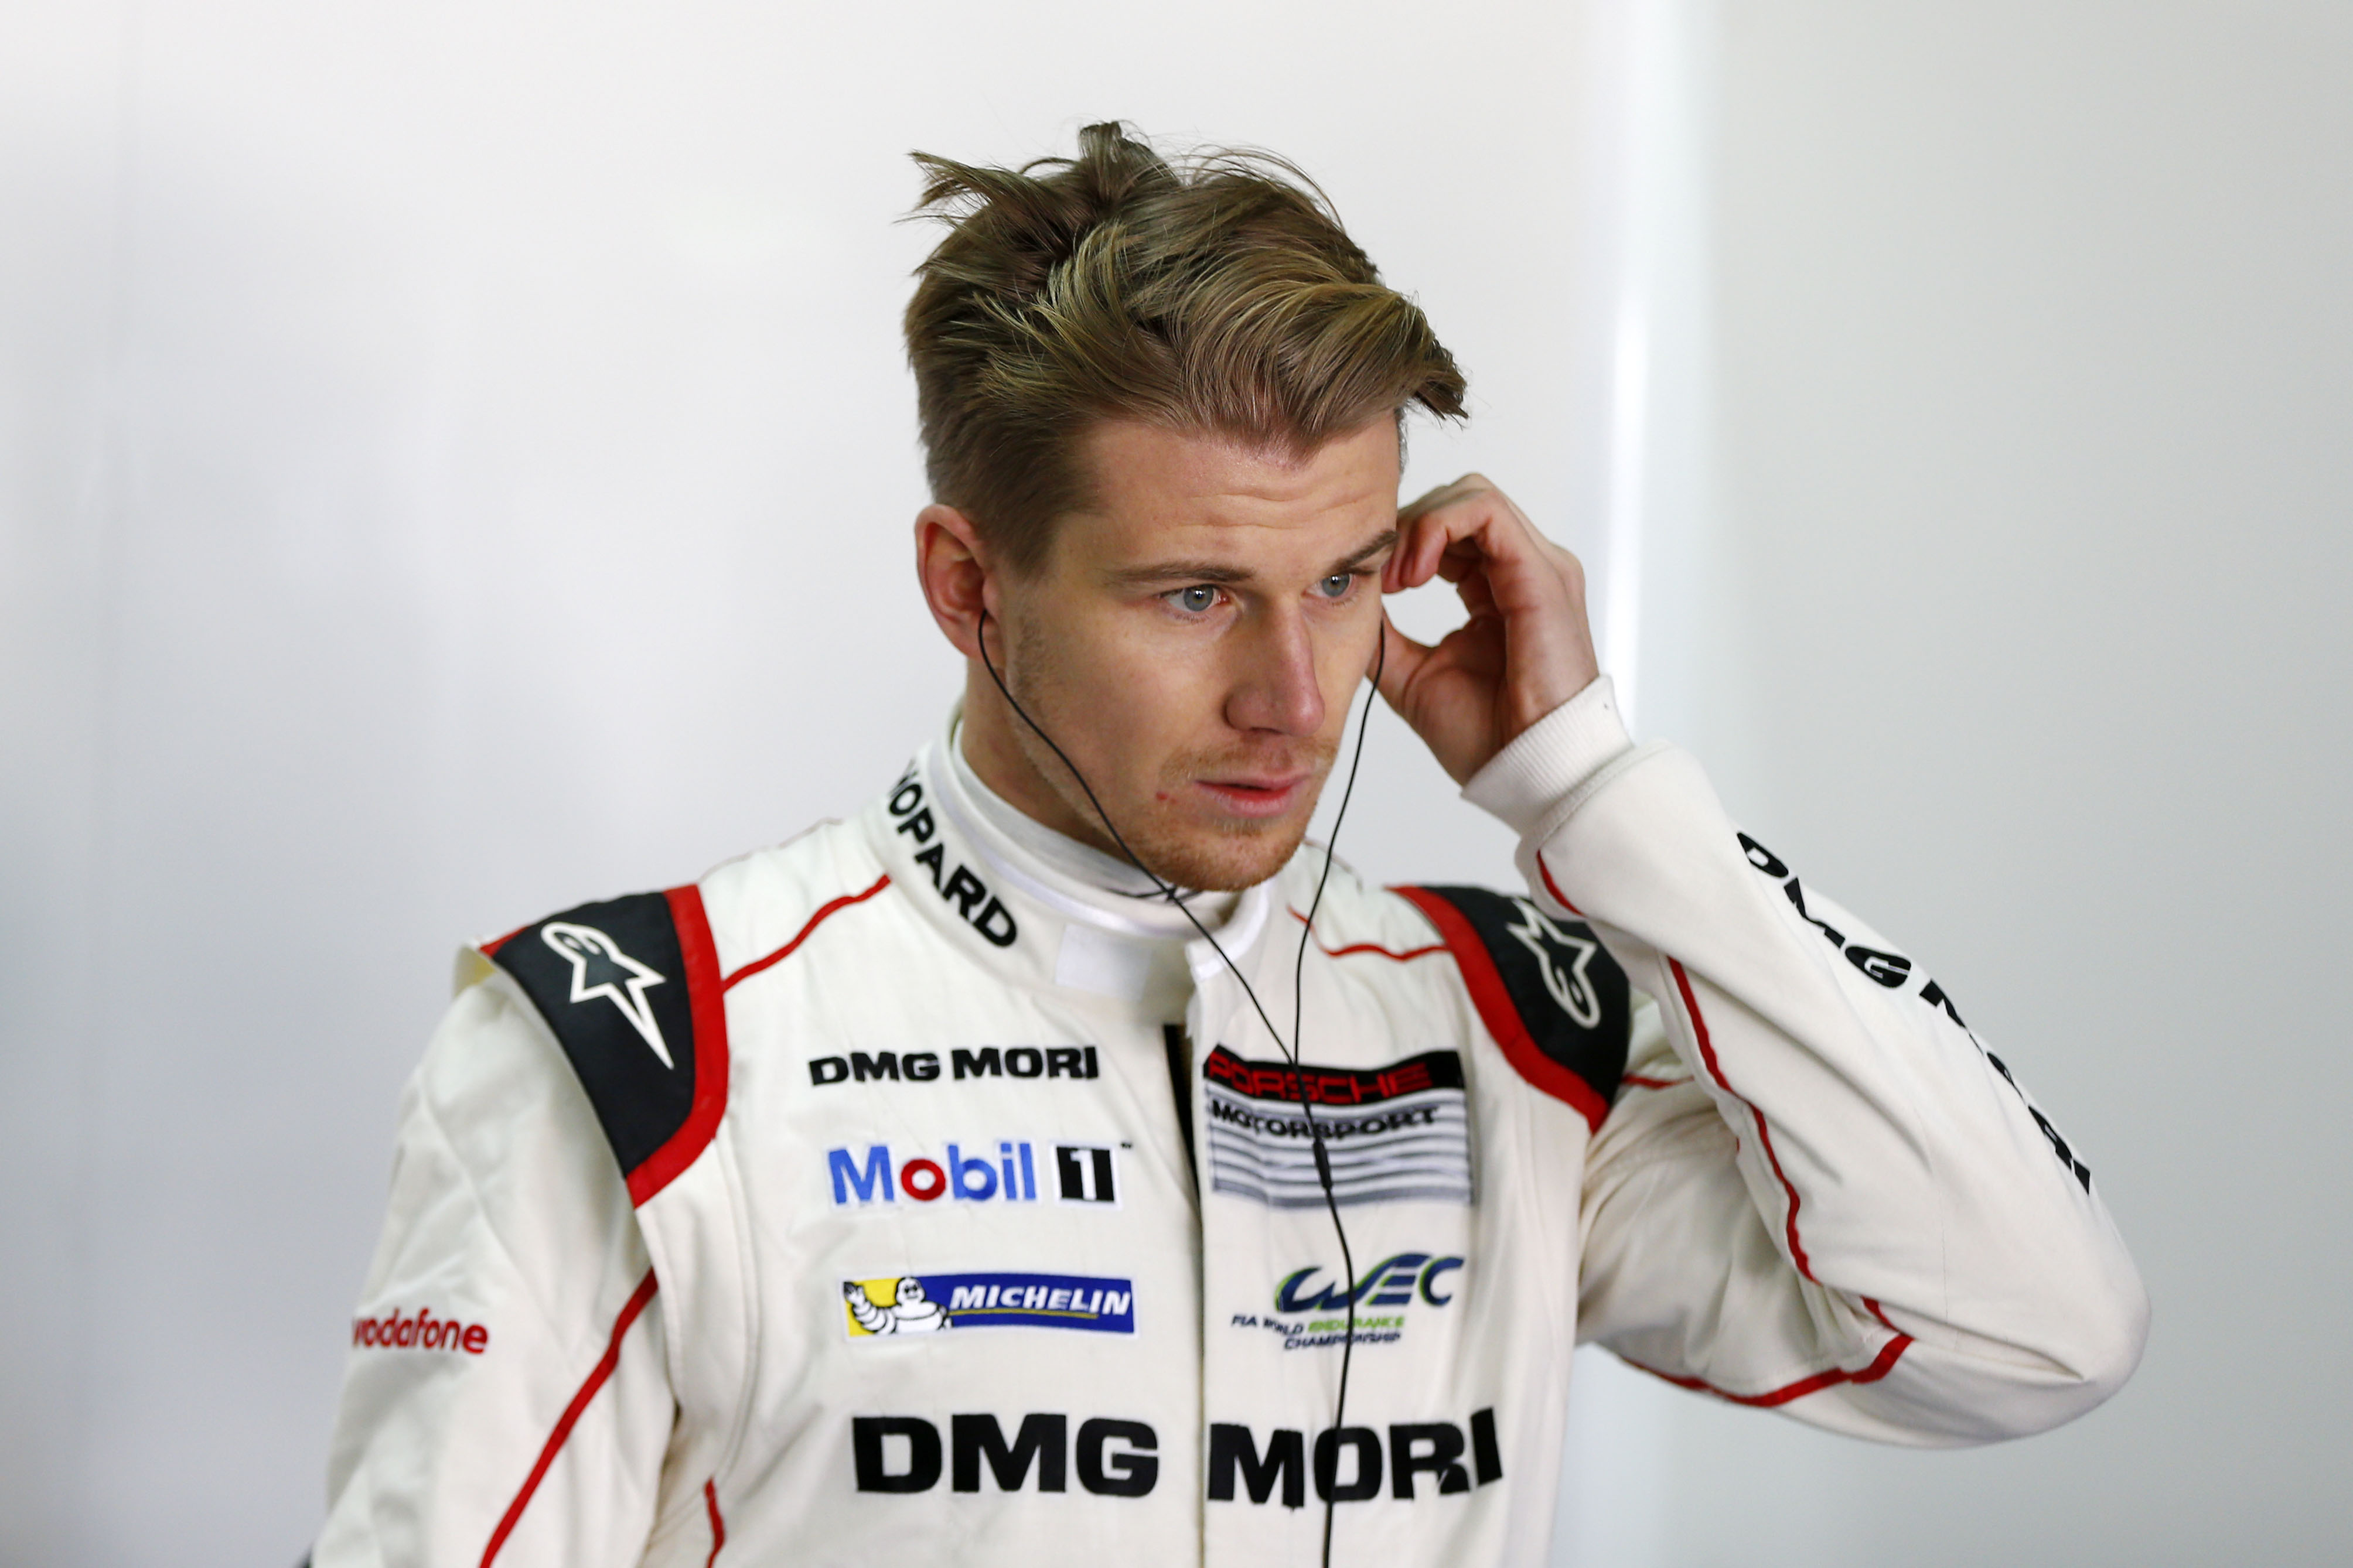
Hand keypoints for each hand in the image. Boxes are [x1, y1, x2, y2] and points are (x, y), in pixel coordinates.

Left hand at [1377, 475, 1600, 783]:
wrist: (1530, 771)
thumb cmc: (1487, 736)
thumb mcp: (1412, 675)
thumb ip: (1385, 636)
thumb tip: (1345, 605)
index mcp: (1500, 591)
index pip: (1451, 531)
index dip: (1403, 544)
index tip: (1376, 585)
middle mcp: (1525, 570)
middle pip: (1459, 501)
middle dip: (1408, 528)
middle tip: (1383, 580)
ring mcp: (1538, 566)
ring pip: (1471, 495)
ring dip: (1420, 525)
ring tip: (1399, 578)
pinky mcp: (1541, 572)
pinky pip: (1485, 510)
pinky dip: (1438, 527)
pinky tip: (1414, 573)